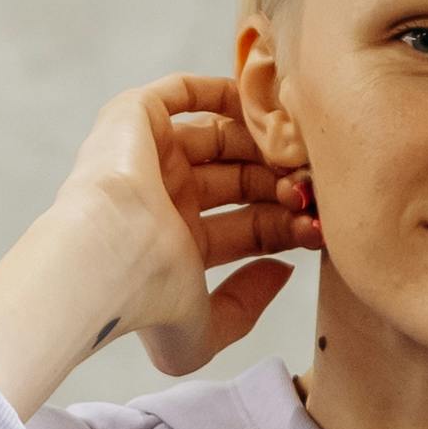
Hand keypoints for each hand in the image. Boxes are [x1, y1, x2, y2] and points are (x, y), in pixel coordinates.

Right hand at [0, 76, 320, 418]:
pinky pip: (182, 93)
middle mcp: (165, 198)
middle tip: (310, 189)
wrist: (107, 258)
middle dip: (281, 185)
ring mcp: (150, 157)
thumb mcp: (201, 335)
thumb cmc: (145, 301)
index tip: (320, 227)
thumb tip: (281, 270)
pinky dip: (223, 93)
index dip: (288, 226)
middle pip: (242, 181)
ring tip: (293, 155)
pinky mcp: (134, 119)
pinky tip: (262, 111)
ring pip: (221, 138)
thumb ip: (245, 307)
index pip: (249, 226)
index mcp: (177, 245)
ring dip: (263, 146)